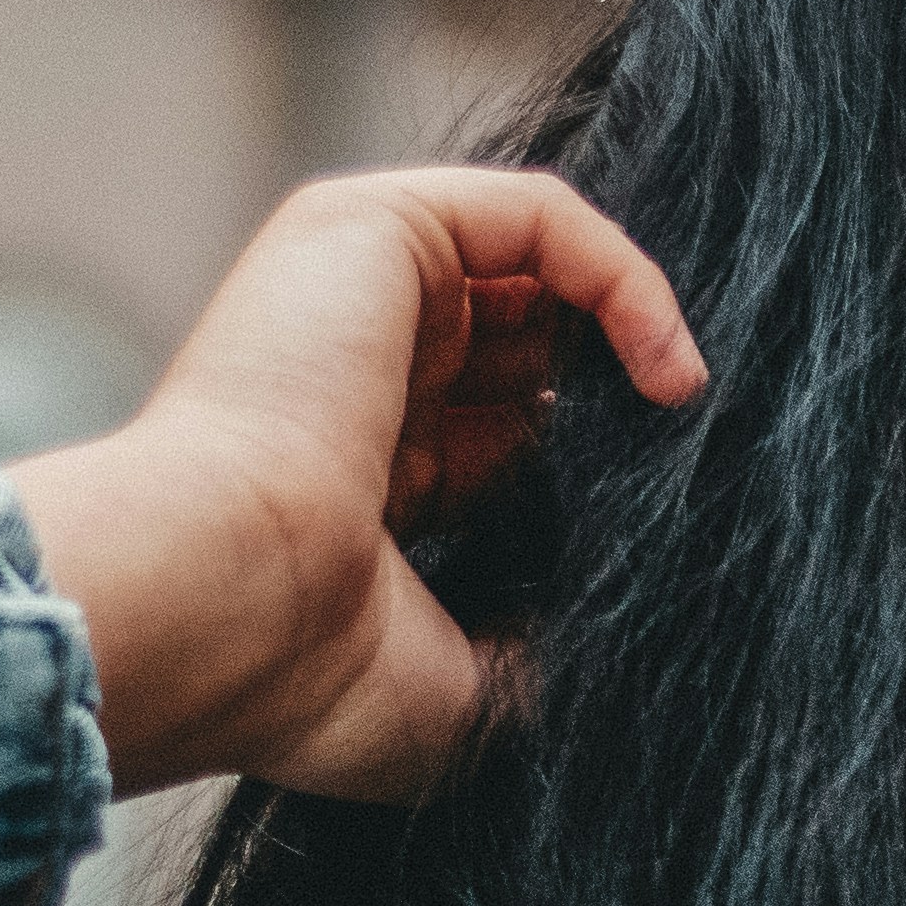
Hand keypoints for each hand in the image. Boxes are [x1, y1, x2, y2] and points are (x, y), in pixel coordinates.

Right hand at [8, 170, 704, 803]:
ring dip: (633, 326)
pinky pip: (539, 213)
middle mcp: (358, 374)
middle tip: (682, 462)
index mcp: (365, 476)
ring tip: (681, 409)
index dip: (599, 460)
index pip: (508, 430)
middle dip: (620, 389)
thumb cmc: (312, 679)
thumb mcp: (467, 692)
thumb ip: (542, 648)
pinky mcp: (368, 229)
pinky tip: (664, 368)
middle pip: (532, 340)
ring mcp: (355, 294)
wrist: (223, 610)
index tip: (661, 522)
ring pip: (539, 266)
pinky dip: (624, 274)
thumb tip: (626, 637)